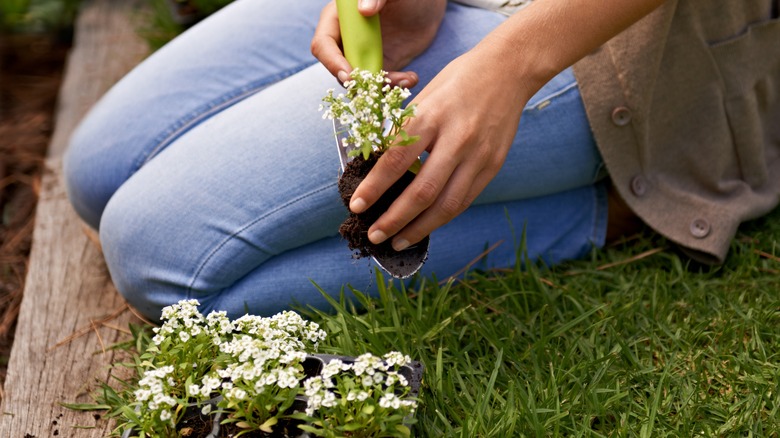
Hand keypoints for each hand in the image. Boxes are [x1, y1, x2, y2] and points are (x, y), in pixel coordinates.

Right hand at [311, 0, 445, 86]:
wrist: (425, 8)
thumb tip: (363, 10)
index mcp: (339, 18)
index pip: (323, 44)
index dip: (332, 62)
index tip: (349, 75)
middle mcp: (345, 40)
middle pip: (338, 69)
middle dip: (357, 82)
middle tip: (379, 84)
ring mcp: (361, 56)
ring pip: (359, 82)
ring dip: (380, 87)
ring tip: (406, 79)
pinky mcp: (378, 66)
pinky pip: (379, 84)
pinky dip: (394, 86)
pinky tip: (411, 78)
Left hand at [345, 0, 666, 250]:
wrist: (509, 69)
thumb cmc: (457, 80)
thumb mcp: (424, 97)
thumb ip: (405, 132)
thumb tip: (378, 168)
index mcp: (431, 116)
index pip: (396, 160)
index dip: (374, 188)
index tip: (357, 206)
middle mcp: (457, 138)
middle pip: (422, 192)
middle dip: (395, 219)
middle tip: (374, 236)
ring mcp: (479, 155)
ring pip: (447, 205)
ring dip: (419, 228)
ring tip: (397, 241)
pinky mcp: (493, 166)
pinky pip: (464, 200)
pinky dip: (442, 217)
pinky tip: (425, 226)